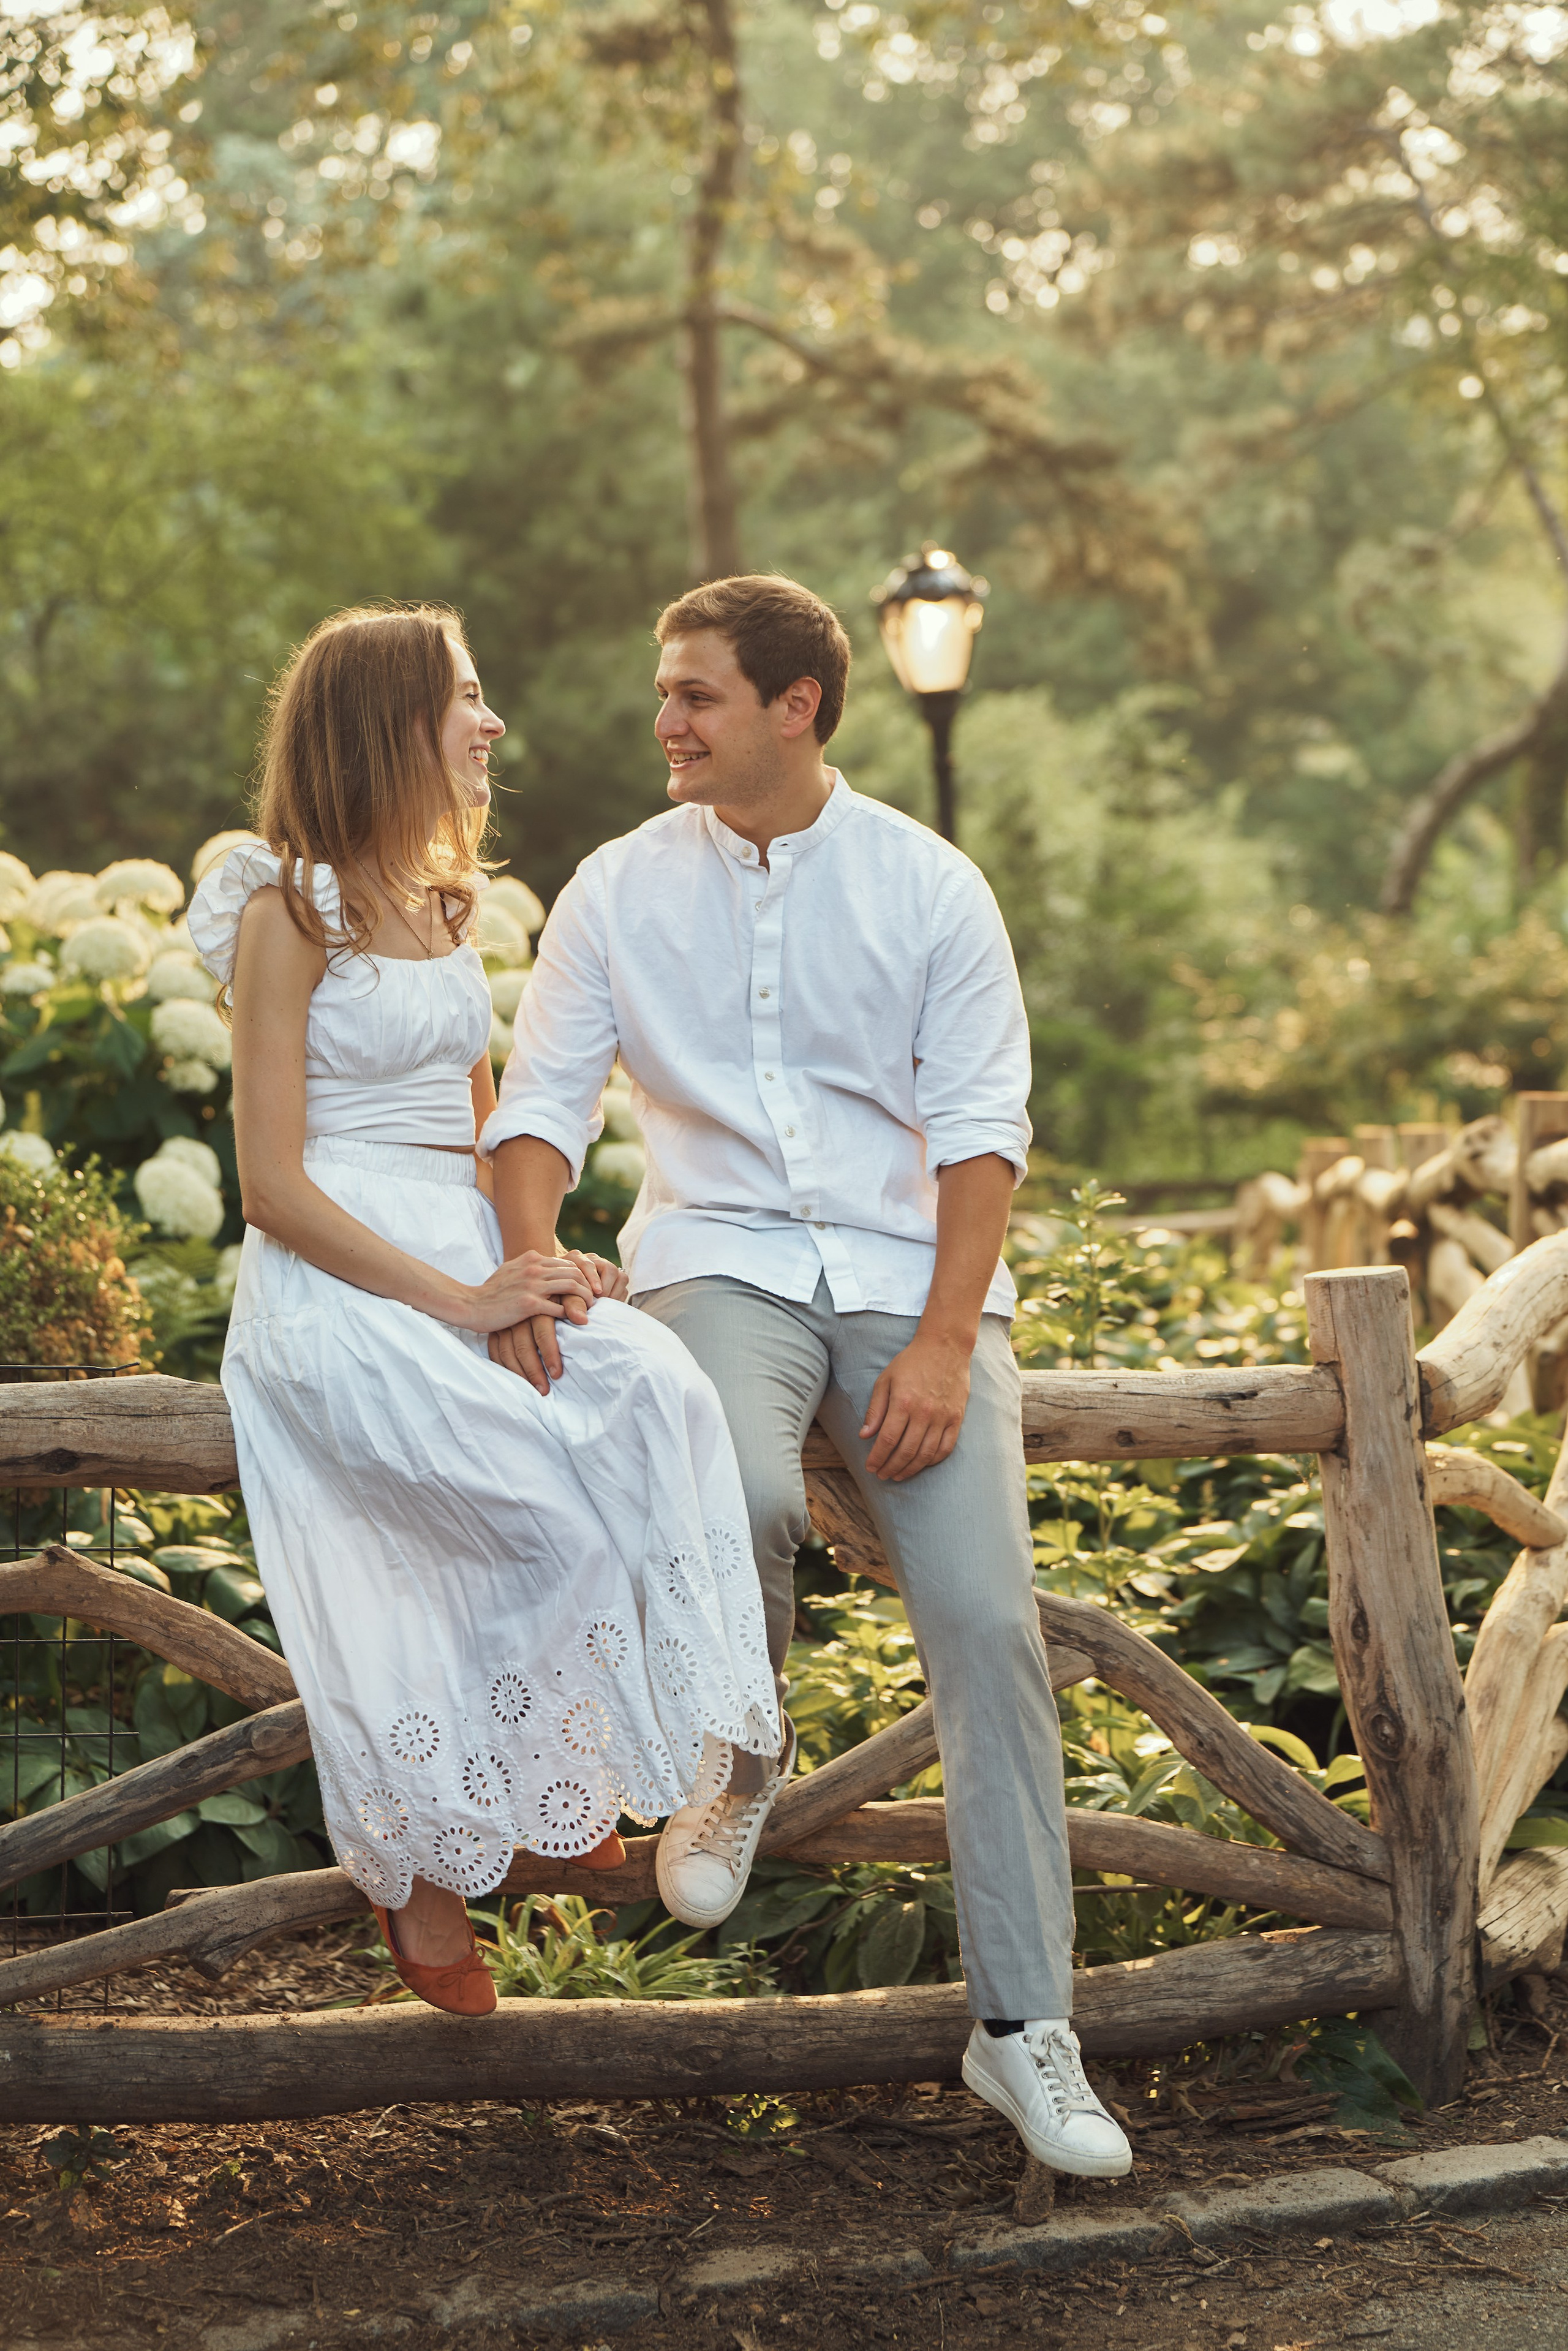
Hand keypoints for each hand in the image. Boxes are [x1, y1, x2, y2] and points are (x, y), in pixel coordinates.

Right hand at [452, 1251, 592, 1340]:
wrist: (471, 1304)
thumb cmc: (490, 1291)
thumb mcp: (511, 1271)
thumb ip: (529, 1268)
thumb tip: (545, 1269)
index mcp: (531, 1258)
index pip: (567, 1262)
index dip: (581, 1275)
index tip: (588, 1287)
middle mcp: (533, 1268)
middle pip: (574, 1271)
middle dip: (589, 1285)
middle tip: (595, 1299)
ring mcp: (532, 1285)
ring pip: (572, 1286)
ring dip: (585, 1298)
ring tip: (589, 1309)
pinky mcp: (529, 1304)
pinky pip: (559, 1307)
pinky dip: (571, 1313)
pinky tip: (575, 1320)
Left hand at [564, 1249, 629, 1302]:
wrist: (562, 1294)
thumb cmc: (560, 1294)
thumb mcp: (563, 1298)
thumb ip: (571, 1304)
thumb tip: (581, 1318)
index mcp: (576, 1259)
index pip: (589, 1264)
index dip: (594, 1279)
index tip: (596, 1293)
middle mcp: (593, 1260)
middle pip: (609, 1268)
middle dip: (607, 1287)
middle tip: (600, 1300)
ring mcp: (605, 1269)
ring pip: (620, 1275)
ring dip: (614, 1292)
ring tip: (604, 1303)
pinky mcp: (614, 1279)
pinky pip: (623, 1286)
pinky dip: (618, 1296)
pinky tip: (607, 1304)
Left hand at [860, 1330, 973, 1481]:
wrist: (945, 1346)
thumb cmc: (911, 1362)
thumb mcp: (885, 1380)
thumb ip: (875, 1409)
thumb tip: (864, 1435)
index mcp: (903, 1402)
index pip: (888, 1440)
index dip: (877, 1458)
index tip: (870, 1467)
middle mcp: (924, 1413)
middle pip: (906, 1451)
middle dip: (890, 1468)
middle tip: (882, 1475)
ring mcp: (943, 1417)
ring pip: (926, 1454)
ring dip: (910, 1469)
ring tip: (898, 1475)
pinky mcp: (957, 1418)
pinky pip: (946, 1448)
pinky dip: (933, 1461)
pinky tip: (922, 1464)